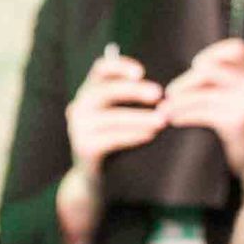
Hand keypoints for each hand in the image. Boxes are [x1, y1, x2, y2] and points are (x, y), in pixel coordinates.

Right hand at [65, 44, 164, 181]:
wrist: (95, 177)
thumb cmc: (115, 138)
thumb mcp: (120, 114)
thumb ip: (133, 97)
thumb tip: (165, 90)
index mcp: (89, 91)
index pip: (100, 69)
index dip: (120, 66)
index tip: (141, 72)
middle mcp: (79, 106)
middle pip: (106, 90)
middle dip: (134, 91)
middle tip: (159, 94)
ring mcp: (78, 128)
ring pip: (112, 117)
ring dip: (140, 117)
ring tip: (162, 120)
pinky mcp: (84, 148)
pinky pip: (112, 138)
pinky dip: (133, 135)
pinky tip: (150, 135)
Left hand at [160, 38, 243, 174]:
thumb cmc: (232, 102)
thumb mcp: (228, 81)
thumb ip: (210, 72)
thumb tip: (172, 84)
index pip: (235, 48)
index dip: (211, 54)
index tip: (196, 65)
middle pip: (211, 71)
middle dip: (186, 82)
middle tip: (169, 92)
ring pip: (203, 96)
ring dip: (179, 103)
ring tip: (163, 109)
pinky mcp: (238, 120)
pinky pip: (204, 115)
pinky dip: (185, 116)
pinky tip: (174, 119)